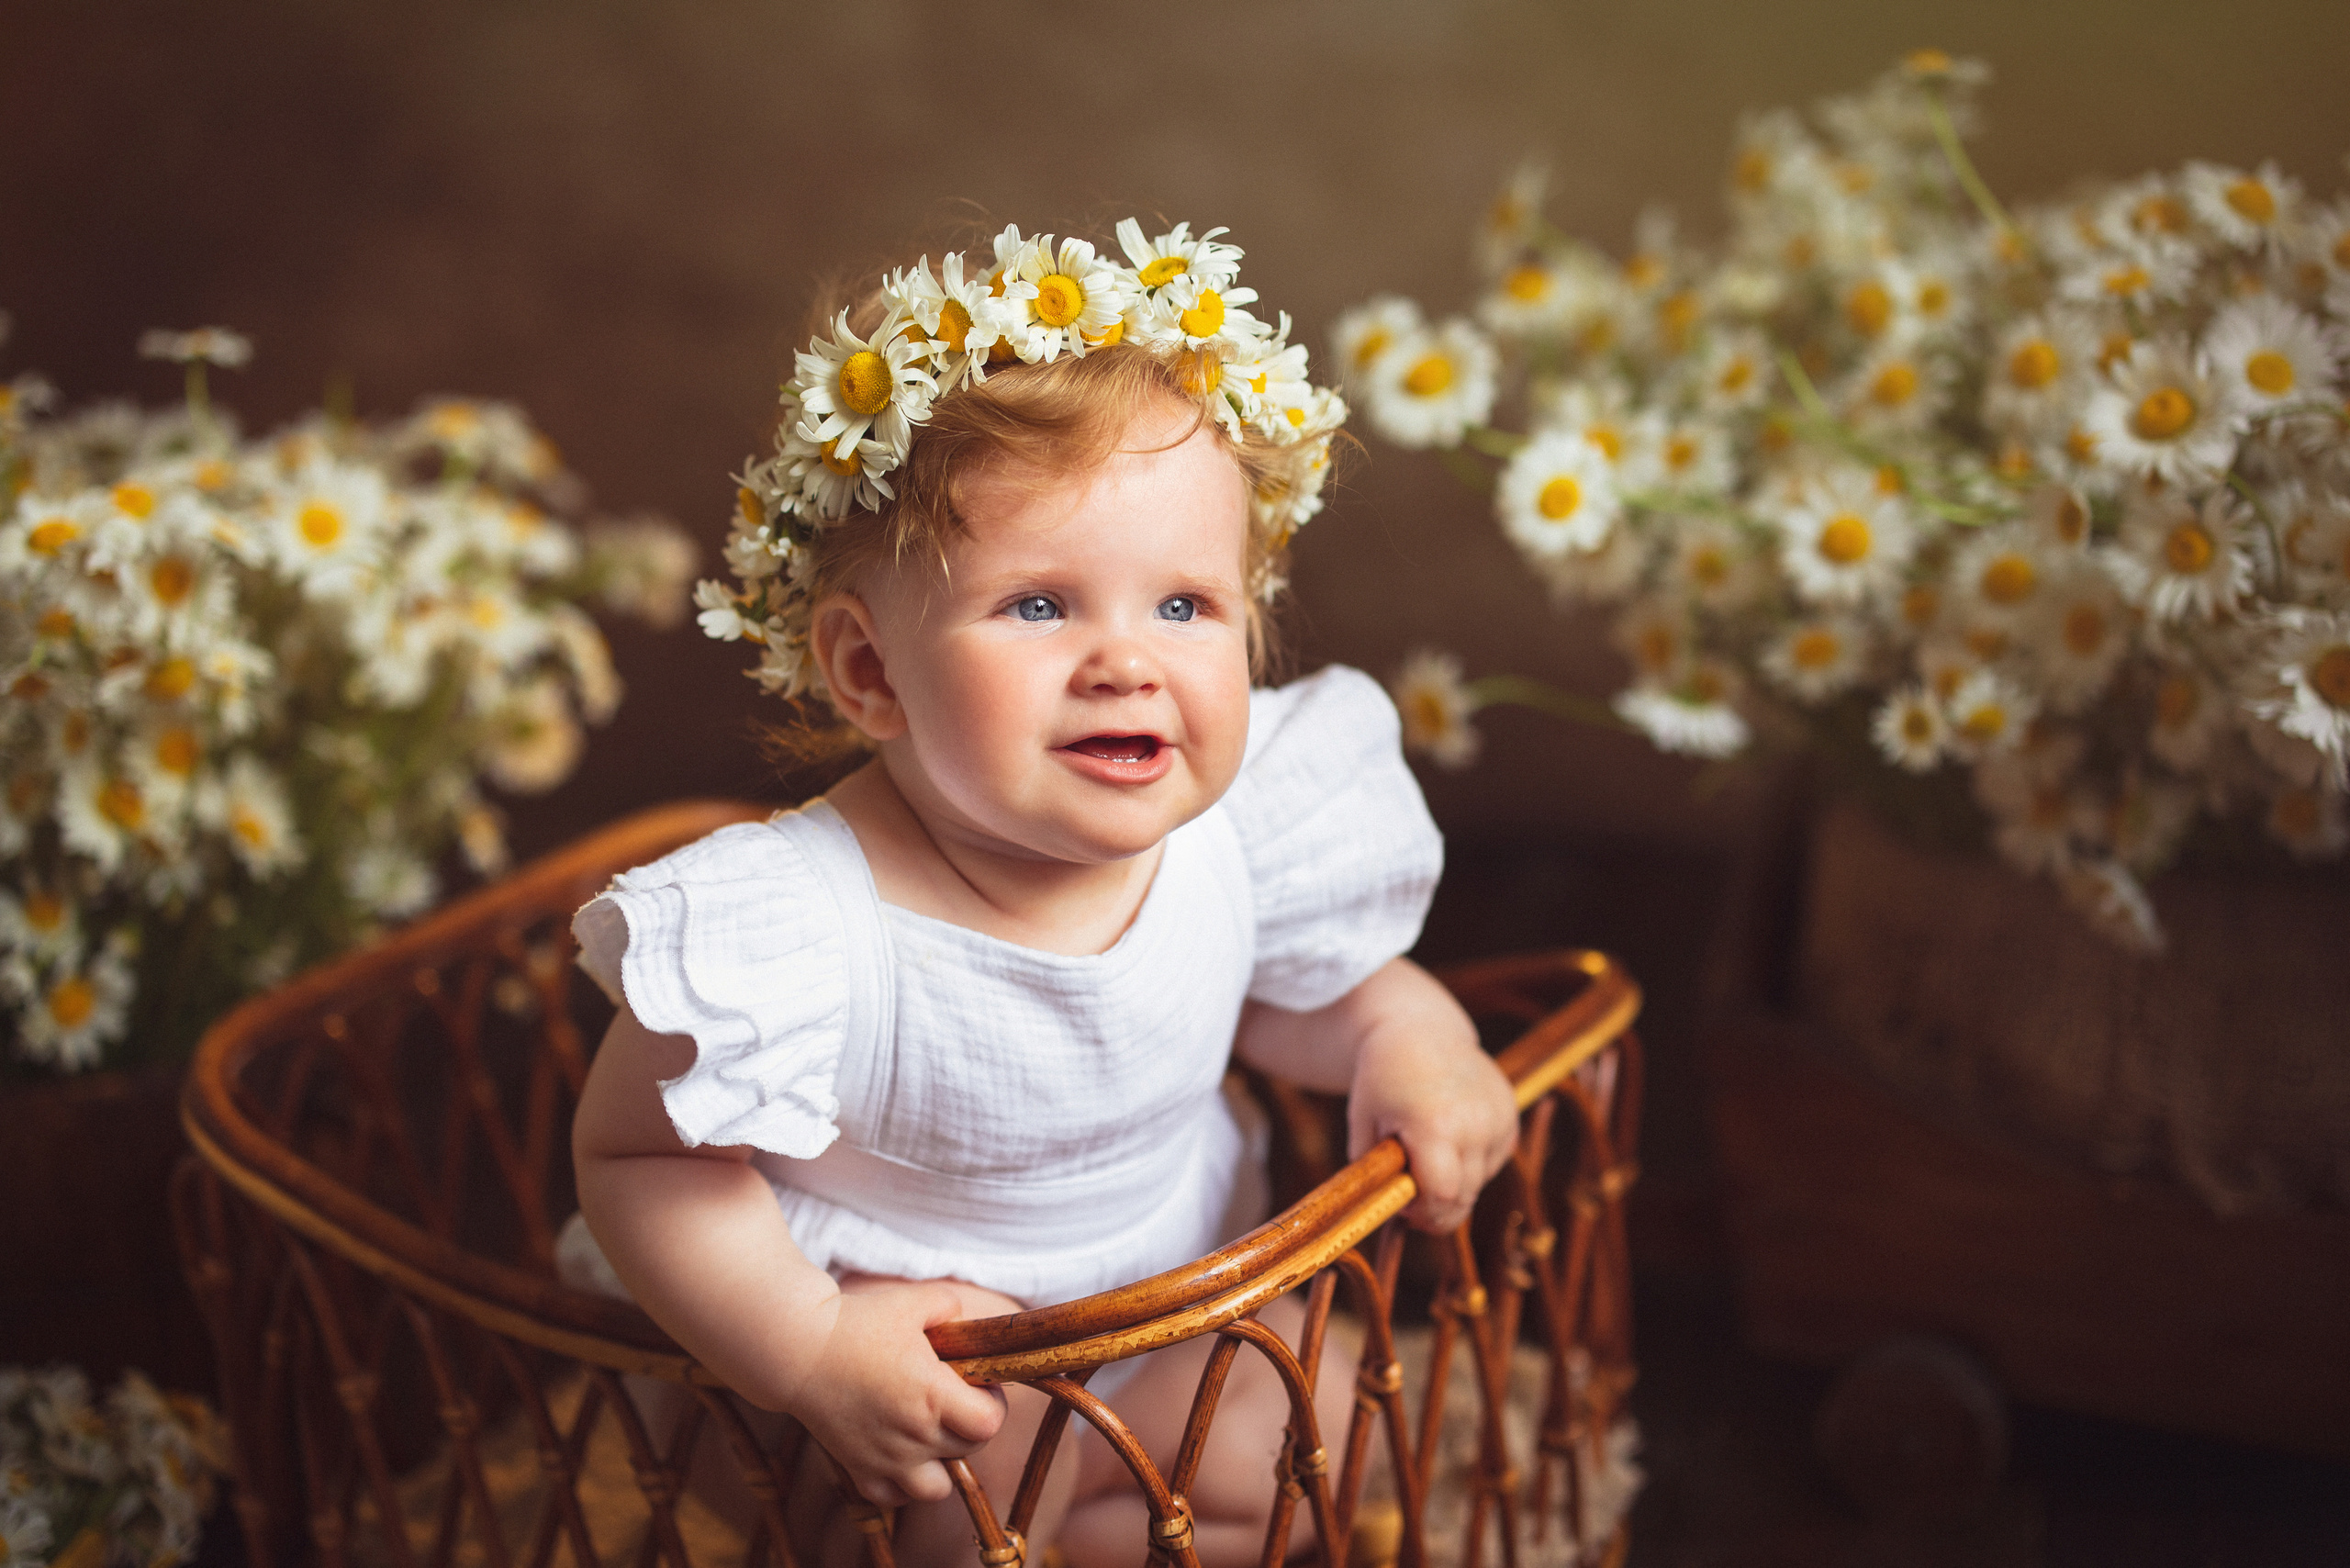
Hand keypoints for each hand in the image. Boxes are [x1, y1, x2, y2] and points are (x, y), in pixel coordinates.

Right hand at [782, 1279, 1007, 1507]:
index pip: (989, 1423)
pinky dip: (903, 1486)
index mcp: (932, 1395)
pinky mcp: (858, 1469)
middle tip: (955, 1401)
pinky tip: (900, 1455)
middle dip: (971, 1427)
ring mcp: (886, 1458)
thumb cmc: (857, 1322)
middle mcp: (913, 1434)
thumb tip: (965, 1321)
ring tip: (930, 1435)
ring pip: (936, 1489)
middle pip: (969, 1451)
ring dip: (942, 1465)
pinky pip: (893, 1499)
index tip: (981, 1386)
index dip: (994, 1405)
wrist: (798, 1349)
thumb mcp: (913, 1301)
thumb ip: (949, 1306)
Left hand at [1347, 1014, 1517, 1233]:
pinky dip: (1472, 1162)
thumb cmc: (1383, 1077)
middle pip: (1464, 1196)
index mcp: (1435, 1125)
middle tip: (1411, 1193)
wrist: (1421, 1029)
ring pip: (1479, 1181)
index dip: (1424, 1214)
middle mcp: (1475, 1123)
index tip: (1405, 1210)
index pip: (1443, 1196)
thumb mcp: (1363, 1123)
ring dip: (1454, 1182)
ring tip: (1427, 1150)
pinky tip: (1449, 1136)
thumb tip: (1386, 1212)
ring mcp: (1497, 1118)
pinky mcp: (1510, 1115)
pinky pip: (1493, 1161)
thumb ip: (1373, 1171)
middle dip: (1437, 1205)